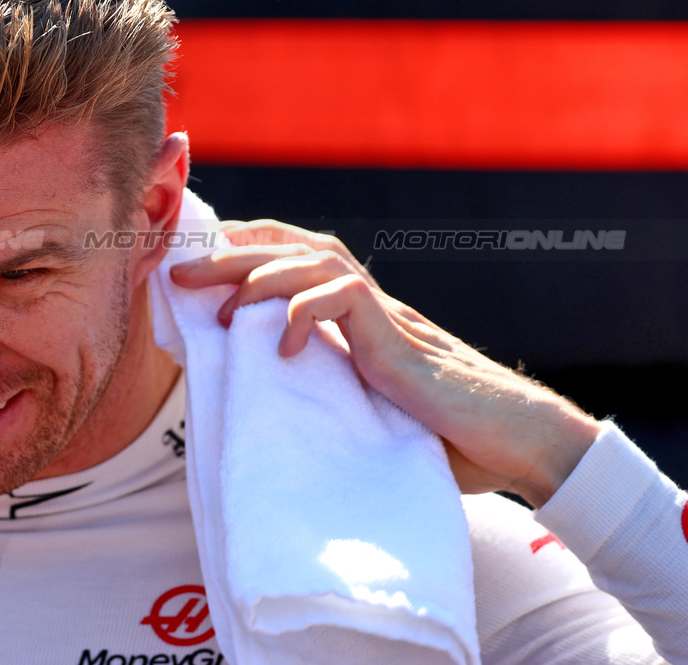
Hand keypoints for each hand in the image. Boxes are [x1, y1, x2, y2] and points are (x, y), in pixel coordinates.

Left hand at [170, 219, 600, 506]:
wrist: (509, 438)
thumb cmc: (436, 428)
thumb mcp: (360, 399)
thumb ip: (321, 381)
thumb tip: (259, 389)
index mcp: (351, 309)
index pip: (290, 256)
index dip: (241, 249)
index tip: (194, 261)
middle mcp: (364, 300)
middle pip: (290, 251)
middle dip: (230, 256)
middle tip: (179, 271)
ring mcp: (383, 313)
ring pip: (313, 263)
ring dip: (258, 276)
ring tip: (220, 307)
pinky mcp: (396, 335)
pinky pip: (344, 301)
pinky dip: (307, 315)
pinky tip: (284, 346)